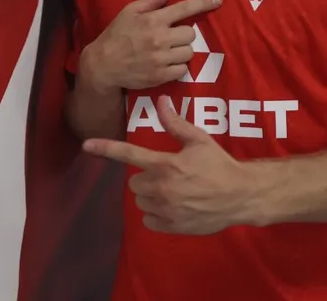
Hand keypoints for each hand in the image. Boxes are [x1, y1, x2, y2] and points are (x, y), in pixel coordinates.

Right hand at [80, 0, 221, 91]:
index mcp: (153, 20)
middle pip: (191, 34)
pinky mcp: (161, 76)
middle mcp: (159, 38)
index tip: (218, 0)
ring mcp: (161, 59)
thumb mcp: (129, 11)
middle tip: (171, 37)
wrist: (103, 64)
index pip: (184, 9)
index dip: (203, 3)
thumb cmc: (116, 34)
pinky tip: (166, 64)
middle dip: (184, 34)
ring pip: (189, 52)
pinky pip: (183, 70)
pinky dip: (178, 67)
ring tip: (168, 51)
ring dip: (181, 51)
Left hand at [83, 97, 257, 234]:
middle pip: (134, 182)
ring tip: (173, 191)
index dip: (106, 148)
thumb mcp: (199, 140)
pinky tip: (174, 207)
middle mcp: (161, 188)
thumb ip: (175, 124)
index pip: (129, 154)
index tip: (86, 144)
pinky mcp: (170, 226)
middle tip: (167, 174)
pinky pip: (148, 220)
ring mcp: (165, 209)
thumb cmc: (219, 164)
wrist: (240, 195)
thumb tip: (161, 101)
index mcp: (165, 164)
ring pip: (140, 201)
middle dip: (146, 178)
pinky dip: (156, 215)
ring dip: (150, 196)